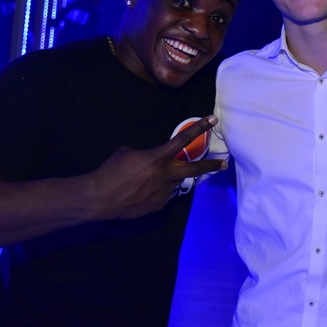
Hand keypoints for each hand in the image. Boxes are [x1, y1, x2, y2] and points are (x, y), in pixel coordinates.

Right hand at [87, 115, 226, 219]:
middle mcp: (166, 174)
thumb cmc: (111, 170)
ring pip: (175, 182)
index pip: (184, 139)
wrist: (101, 197)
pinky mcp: (159, 205)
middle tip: (224, 164)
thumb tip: (153, 161)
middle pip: (194, 168)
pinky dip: (157, 190)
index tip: (212, 120)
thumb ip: (147, 155)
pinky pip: (164, 194)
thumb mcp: (128, 153)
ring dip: (169, 178)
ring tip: (148, 180)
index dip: (199, 128)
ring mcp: (165, 192)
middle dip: (211, 166)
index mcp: (158, 157)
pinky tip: (142, 191)